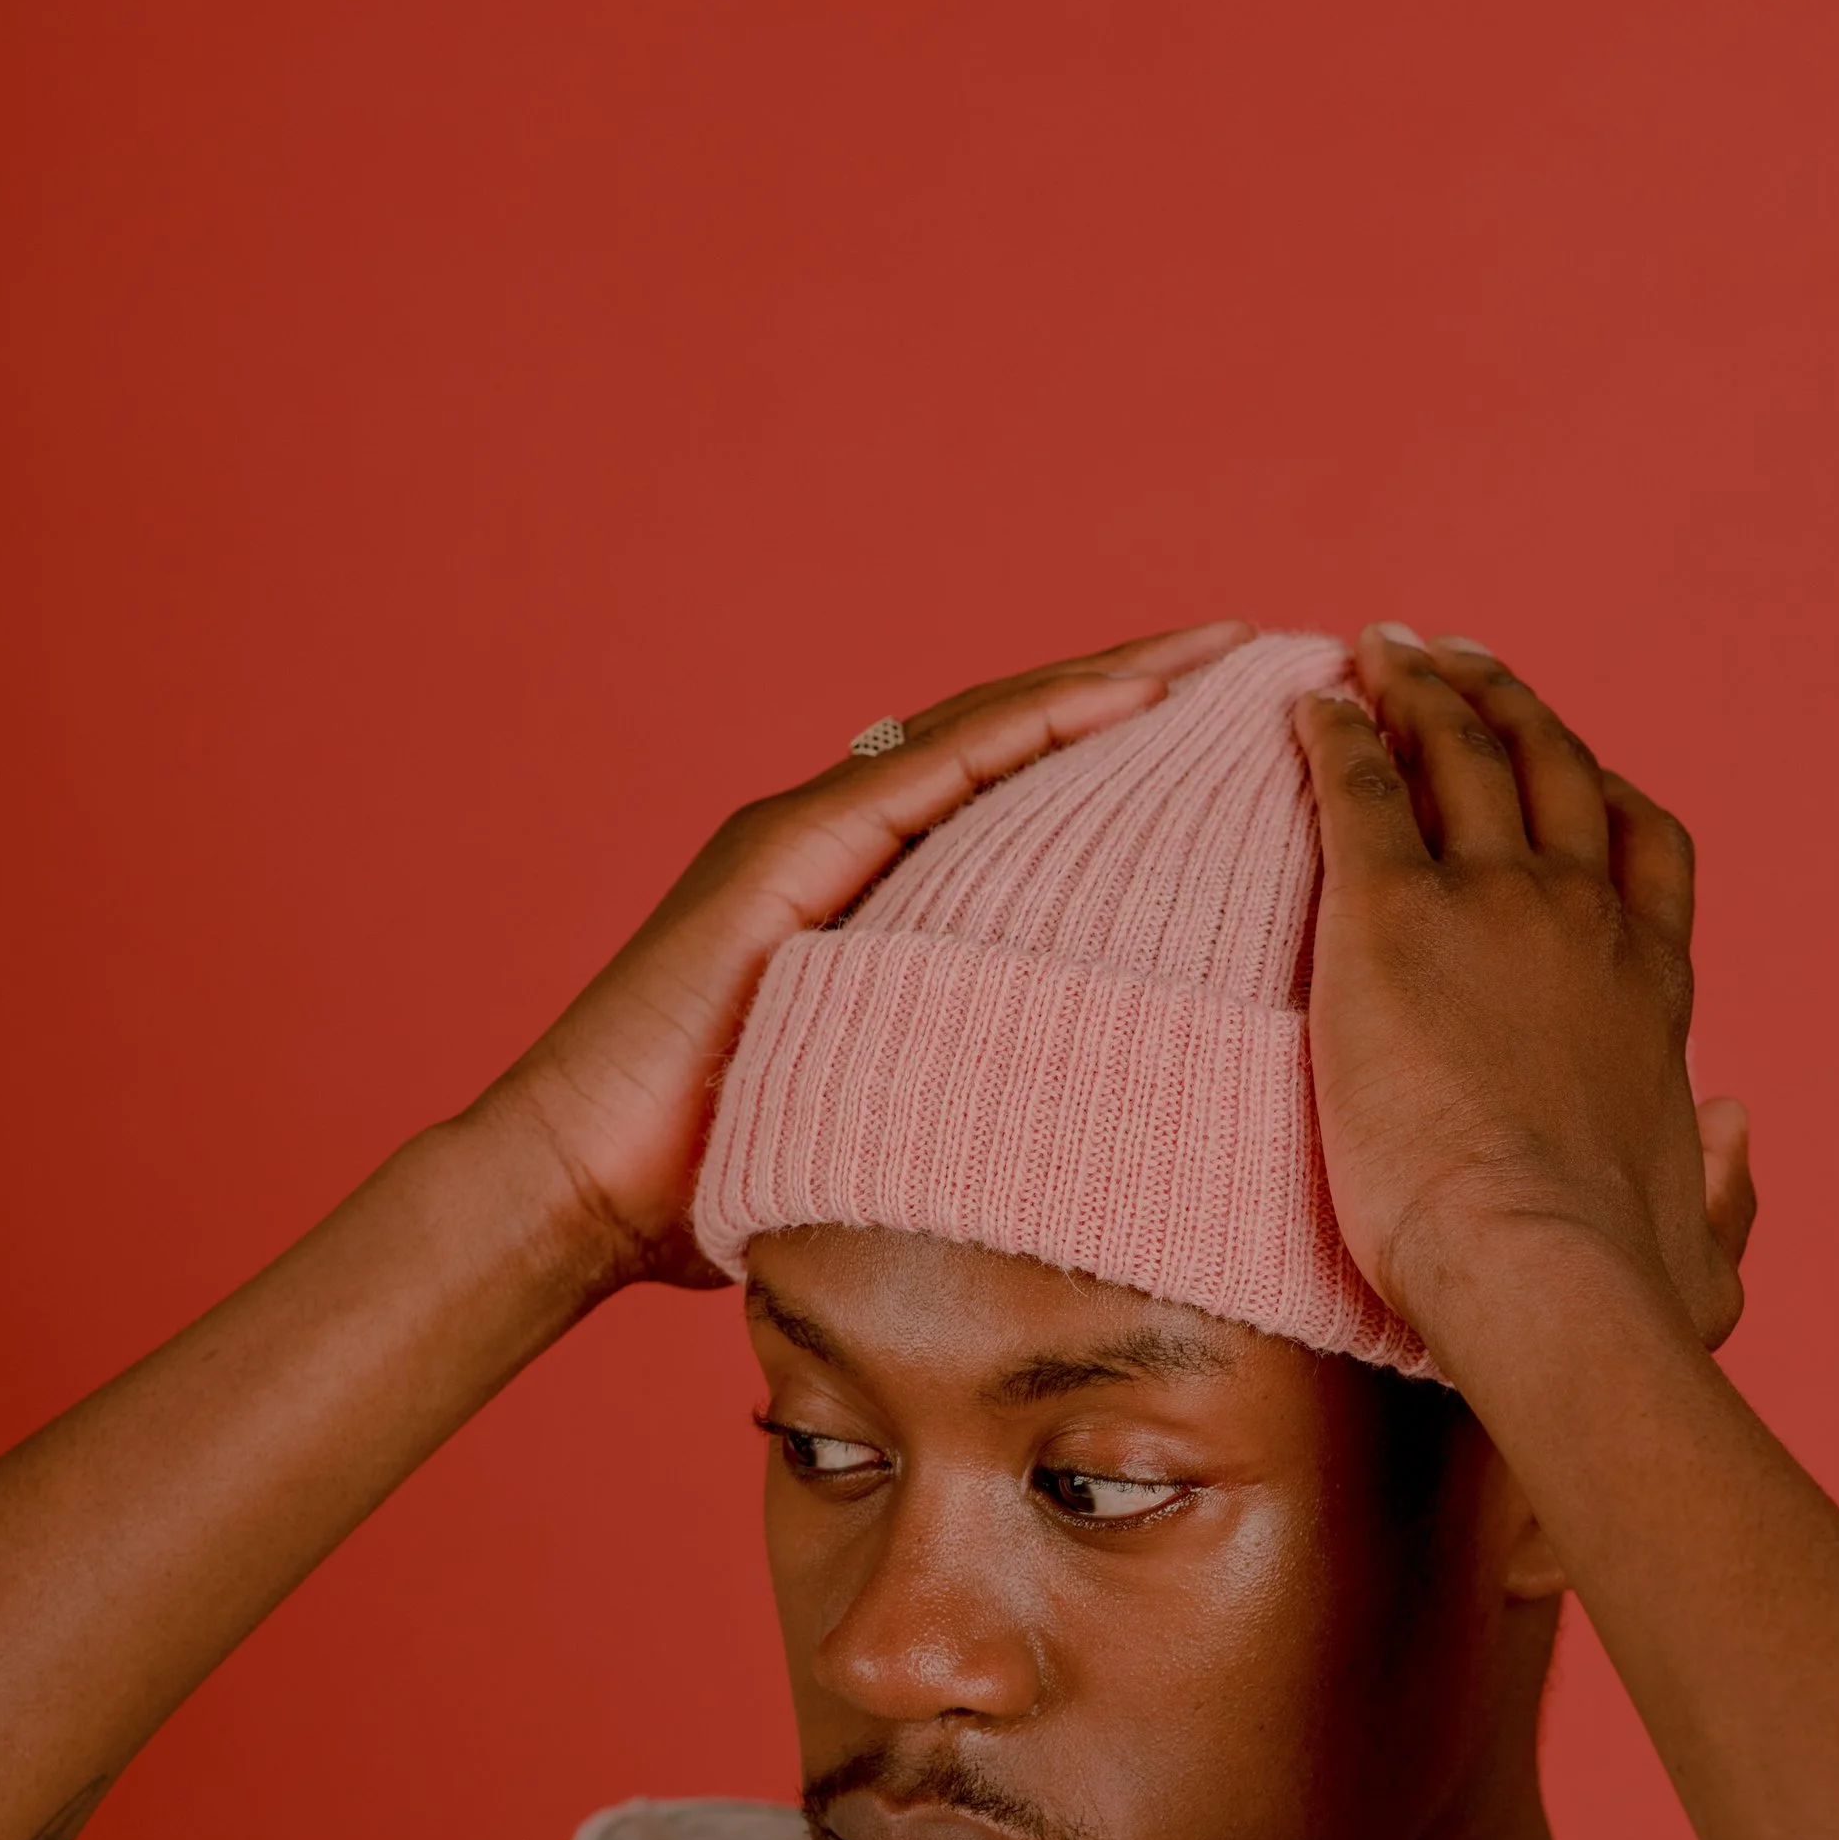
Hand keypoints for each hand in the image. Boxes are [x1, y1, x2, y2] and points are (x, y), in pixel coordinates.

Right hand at [486, 619, 1252, 1285]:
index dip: (1121, 748)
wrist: (578, 1190)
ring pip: (991, 726)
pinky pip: (936, 771)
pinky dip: (1036, 726)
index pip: (1016, 792)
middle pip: (1018, 733)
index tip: (1236, 730)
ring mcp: (809, 833)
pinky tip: (1128, 698)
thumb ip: (953, 1098)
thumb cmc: (708, 1182)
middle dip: (1140, 685)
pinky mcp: (785, 853)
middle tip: (1260, 651)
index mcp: (867, 888)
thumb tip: (1064, 1164)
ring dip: (1112, 680)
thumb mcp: (876, 1118)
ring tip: (1223, 649)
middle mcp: (841, 836)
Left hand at [1294, 627, 1754, 1354]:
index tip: (1567, 753)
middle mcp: (1584, 918)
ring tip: (1383, 650)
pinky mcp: (1391, 918)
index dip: (1599, 783)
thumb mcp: (1706, 1245)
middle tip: (1459, 658)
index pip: (1641, 846)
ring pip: (1461, 755)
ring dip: (1422, 689)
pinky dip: (1338, 735)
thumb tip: (1736, 1120)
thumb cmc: (1617, 1283)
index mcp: (1652, 985)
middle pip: (1550, 769)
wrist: (1542, 1266)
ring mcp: (1495, 906)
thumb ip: (1730, 1188)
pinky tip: (1310, 706)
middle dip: (1504, 701)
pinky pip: (1362, 791)